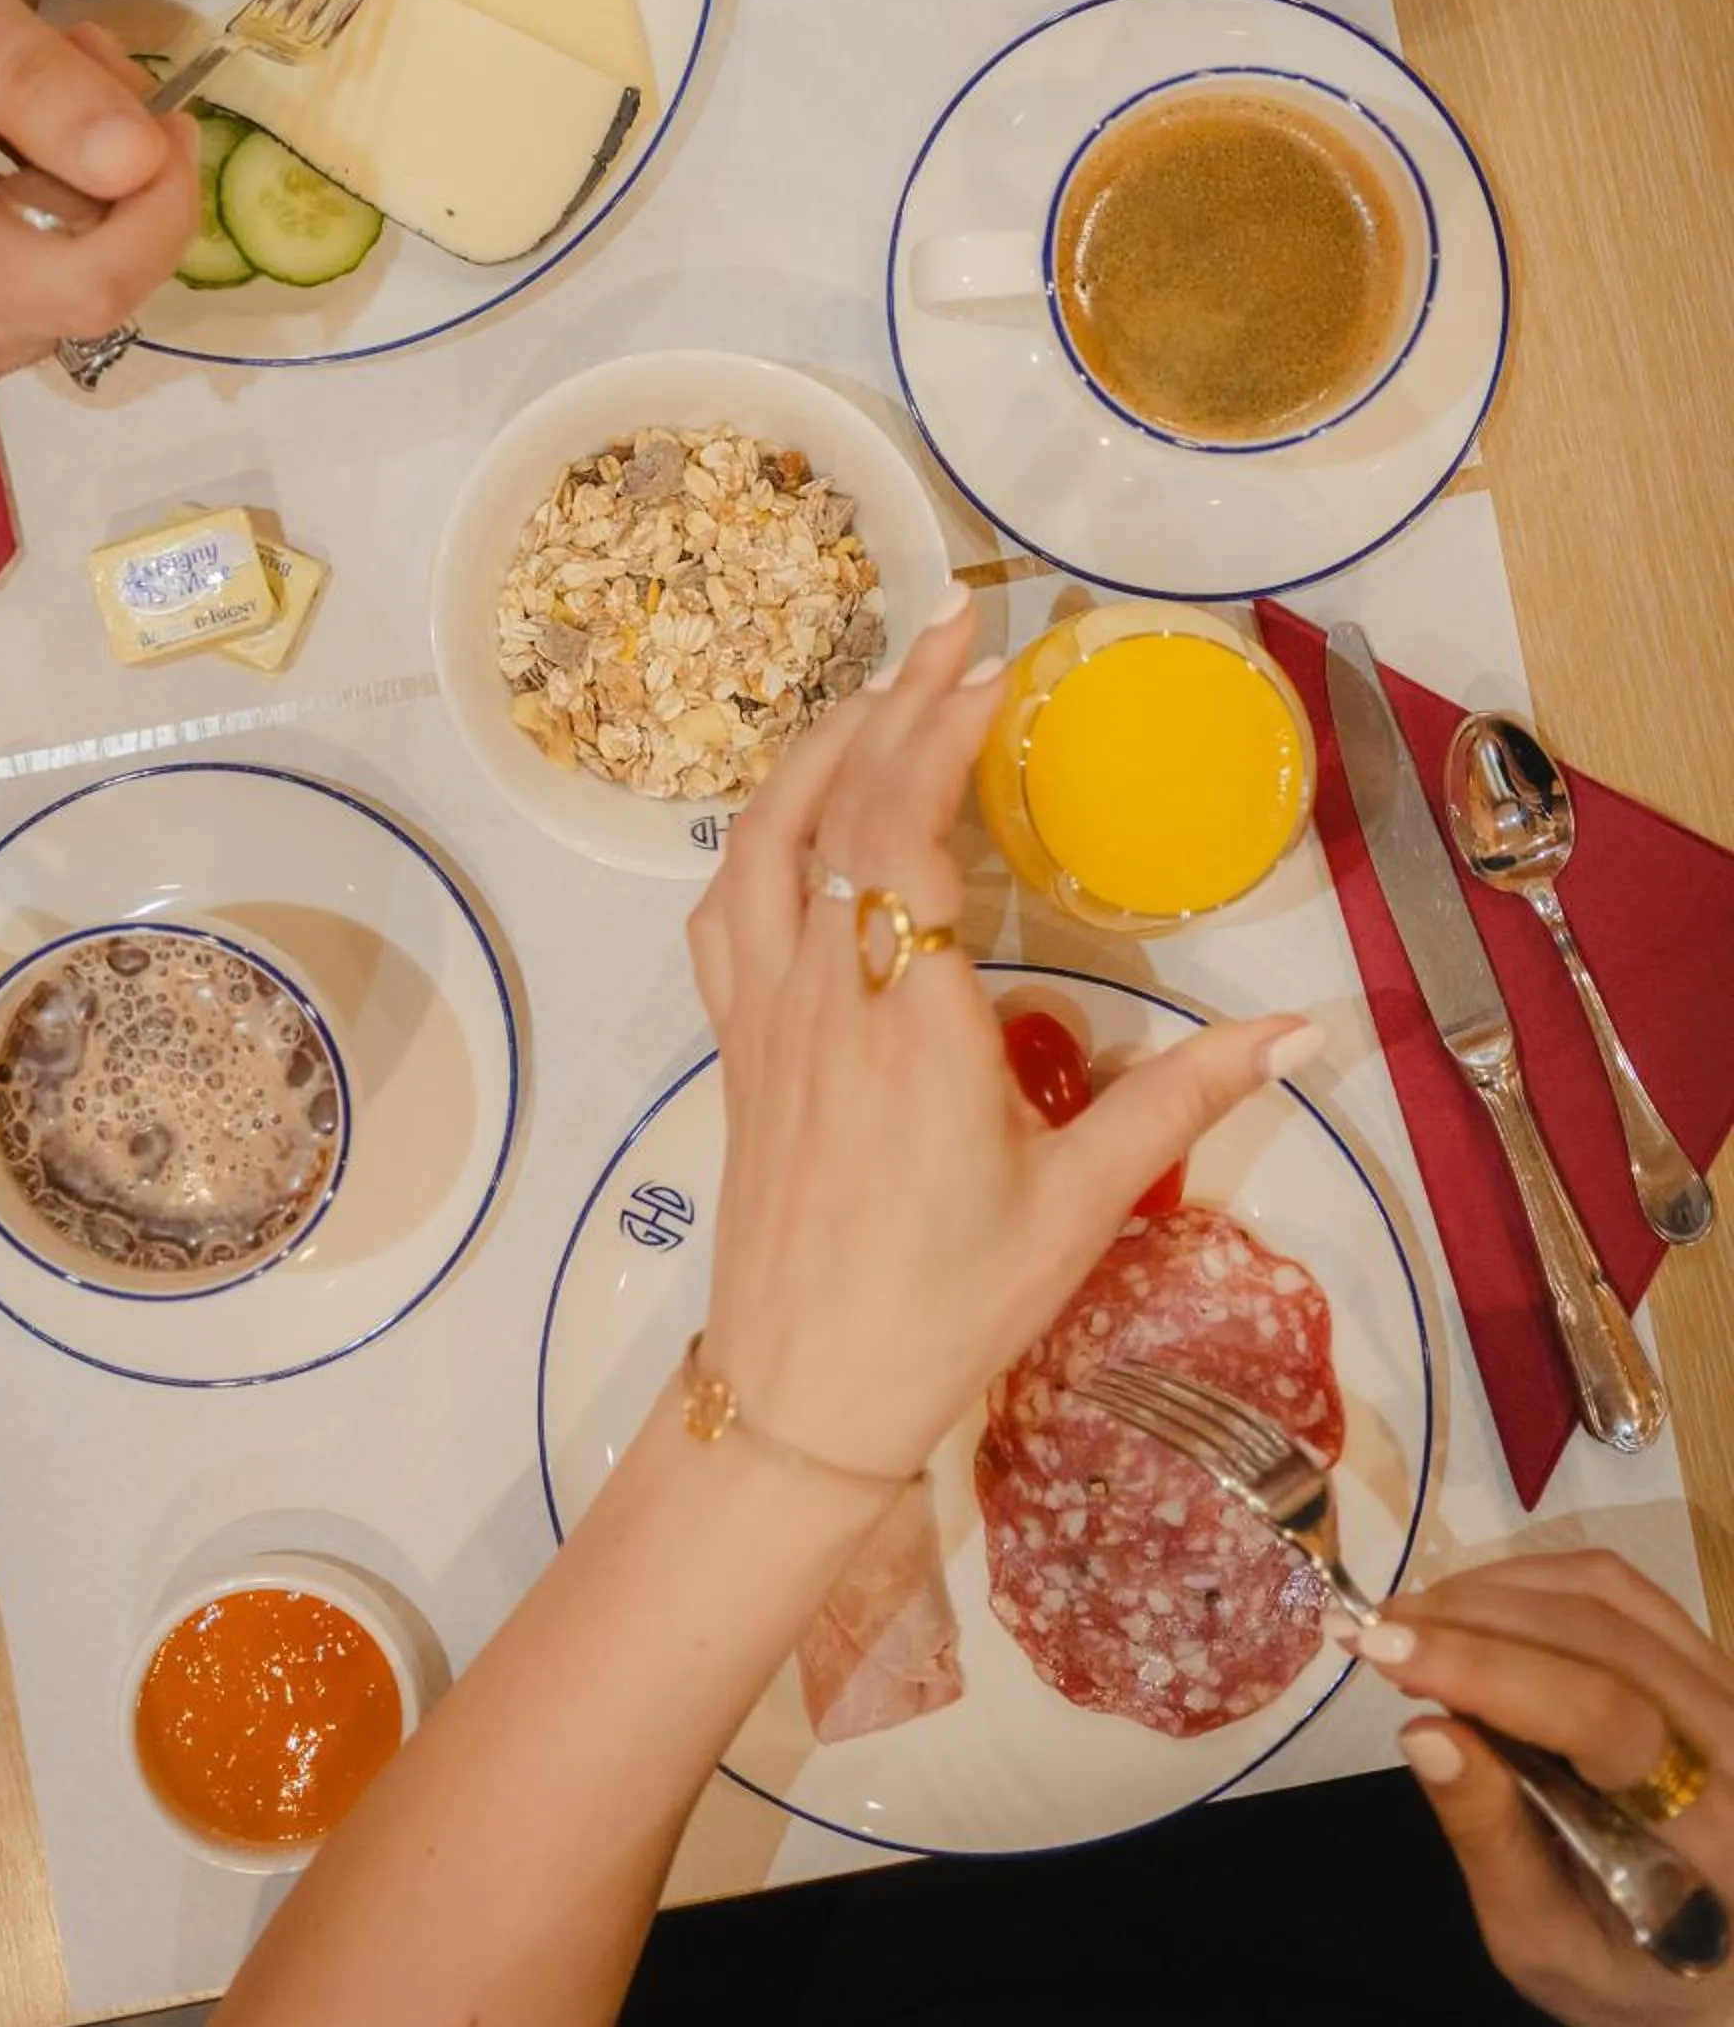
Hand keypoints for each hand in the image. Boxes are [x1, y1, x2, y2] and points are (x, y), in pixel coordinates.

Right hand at [0, 0, 195, 393]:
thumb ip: (39, 84)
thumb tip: (140, 162)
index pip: (91, 290)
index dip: (160, 213)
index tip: (168, 123)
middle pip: (98, 294)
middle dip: (126, 182)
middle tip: (87, 68)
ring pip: (86, 298)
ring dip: (99, 194)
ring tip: (46, 94)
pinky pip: (52, 301)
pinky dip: (68, 224)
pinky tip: (30, 153)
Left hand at [686, 589, 1319, 1480]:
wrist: (802, 1399)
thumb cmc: (946, 1306)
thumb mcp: (1080, 1206)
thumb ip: (1183, 1101)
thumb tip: (1300, 1031)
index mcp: (907, 1016)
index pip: (902, 826)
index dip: (937, 730)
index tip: (992, 667)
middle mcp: (821, 992)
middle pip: (834, 807)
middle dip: (891, 701)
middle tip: (953, 627)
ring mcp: (762, 1016)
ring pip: (761, 844)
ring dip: (817, 751)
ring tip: (881, 694)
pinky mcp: (736, 1048)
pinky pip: (726, 911)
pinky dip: (761, 837)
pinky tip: (797, 822)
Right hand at [1357, 1550, 1733, 2026]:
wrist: (1713, 1968)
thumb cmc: (1622, 1968)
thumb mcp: (1543, 1941)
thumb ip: (1491, 1840)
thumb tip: (1422, 1731)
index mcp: (1713, 1836)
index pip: (1604, 1716)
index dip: (1489, 1669)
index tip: (1381, 1647)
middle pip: (1602, 1639)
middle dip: (1472, 1618)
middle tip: (1374, 1627)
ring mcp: (1730, 1692)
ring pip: (1609, 1594)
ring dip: (1496, 1590)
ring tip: (1412, 1621)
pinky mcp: (1709, 1662)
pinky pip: (1621, 1589)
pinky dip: (1532, 1581)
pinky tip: (1471, 1609)